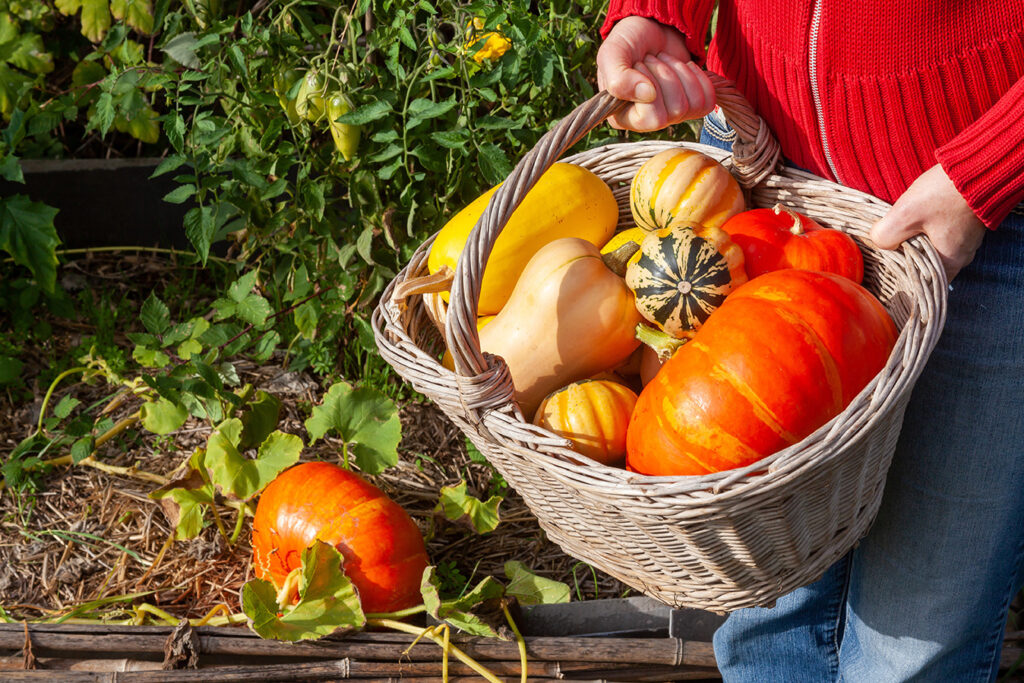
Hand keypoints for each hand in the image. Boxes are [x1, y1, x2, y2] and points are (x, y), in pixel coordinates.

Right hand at [596, 16, 714, 131]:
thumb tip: (648, 95)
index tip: (638, 65)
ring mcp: (671, 116)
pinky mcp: (691, 105)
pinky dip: (698, 77)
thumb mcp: (613, 54)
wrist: (651, 28)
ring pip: (692, 104)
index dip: (650, 86)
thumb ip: (619, 78)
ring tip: (664, 61)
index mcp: (623, 117)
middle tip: (652, 59)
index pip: (650, 118)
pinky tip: (683, 67)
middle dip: (666, 75)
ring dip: (680, 73)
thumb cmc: (628, 42)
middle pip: (675, 109)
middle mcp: (647, 122)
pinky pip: (707, 101)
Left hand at [869, 164, 986, 281]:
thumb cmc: (945, 192)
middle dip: (905, 254)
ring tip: (899, 226)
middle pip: (925, 264)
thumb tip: (879, 242)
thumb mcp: (905, 214)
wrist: (977, 165)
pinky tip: (914, 216)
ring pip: (931, 247)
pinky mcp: (964, 222)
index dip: (902, 275)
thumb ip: (886, 234)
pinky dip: (925, 227)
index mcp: (950, 261)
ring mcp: (965, 238)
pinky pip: (940, 232)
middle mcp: (961, 254)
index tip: (886, 263)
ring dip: (914, 238)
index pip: (922, 283)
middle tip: (888, 242)